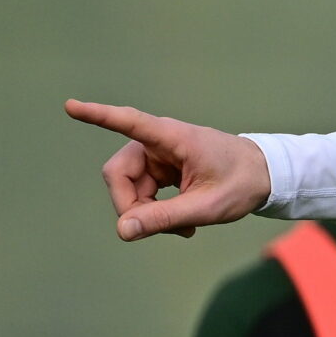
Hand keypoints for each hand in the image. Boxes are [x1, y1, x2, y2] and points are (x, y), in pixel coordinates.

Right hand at [65, 100, 272, 240]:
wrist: (265, 176)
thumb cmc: (242, 184)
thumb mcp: (206, 207)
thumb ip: (165, 218)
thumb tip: (123, 231)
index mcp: (173, 138)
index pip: (129, 122)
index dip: (98, 116)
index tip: (71, 106)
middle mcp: (158, 142)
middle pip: (118, 175)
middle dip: (132, 207)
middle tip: (161, 229)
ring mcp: (156, 155)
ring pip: (129, 189)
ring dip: (148, 214)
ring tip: (184, 228)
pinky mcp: (159, 169)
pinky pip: (141, 194)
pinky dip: (156, 212)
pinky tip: (182, 225)